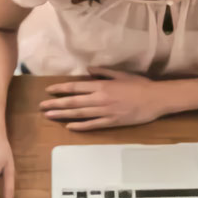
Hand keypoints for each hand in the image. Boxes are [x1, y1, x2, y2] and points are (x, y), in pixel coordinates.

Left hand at [40, 67, 168, 130]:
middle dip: (55, 104)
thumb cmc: (140, 85)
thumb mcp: (121, 74)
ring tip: (49, 116)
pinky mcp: (112, 122)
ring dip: (63, 115)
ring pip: (79, 114)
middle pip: (73, 102)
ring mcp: (105, 112)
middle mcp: (100, 99)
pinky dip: (80, 126)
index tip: (48, 91)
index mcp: (102, 86)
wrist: (156, 99)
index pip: (75, 87)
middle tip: (41, 107)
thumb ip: (103, 72)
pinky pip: (93, 125)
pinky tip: (69, 127)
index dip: (61, 89)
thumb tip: (88, 70)